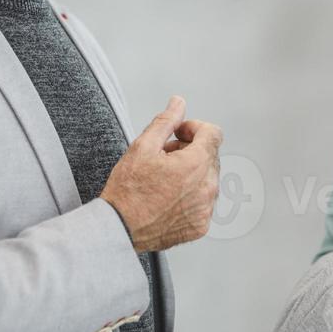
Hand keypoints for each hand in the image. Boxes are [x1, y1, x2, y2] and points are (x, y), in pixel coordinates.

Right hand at [100, 96, 222, 252]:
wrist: (119, 228)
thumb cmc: (127, 190)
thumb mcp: (142, 146)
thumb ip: (166, 121)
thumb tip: (178, 103)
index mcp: (195, 164)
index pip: (213, 133)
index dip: (194, 128)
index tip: (179, 133)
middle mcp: (207, 187)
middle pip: (210, 155)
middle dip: (190, 150)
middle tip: (164, 156)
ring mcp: (205, 209)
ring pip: (208, 179)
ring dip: (192, 173)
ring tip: (164, 177)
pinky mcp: (201, 225)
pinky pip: (204, 201)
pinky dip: (191, 195)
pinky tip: (168, 196)